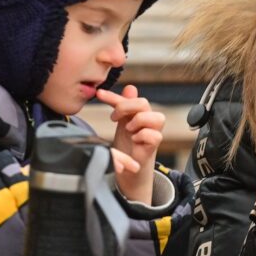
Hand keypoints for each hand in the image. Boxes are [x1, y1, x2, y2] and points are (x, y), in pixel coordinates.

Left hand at [95, 85, 164, 204]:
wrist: (129, 168)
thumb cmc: (127, 145)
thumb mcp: (121, 123)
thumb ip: (123, 105)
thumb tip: (130, 87)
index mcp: (139, 112)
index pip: (129, 98)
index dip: (114, 96)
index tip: (99, 94)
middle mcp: (148, 120)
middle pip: (144, 102)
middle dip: (126, 107)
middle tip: (114, 118)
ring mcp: (153, 132)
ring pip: (156, 117)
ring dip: (138, 122)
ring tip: (129, 130)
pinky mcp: (155, 145)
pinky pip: (154, 135)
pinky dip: (142, 136)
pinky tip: (135, 141)